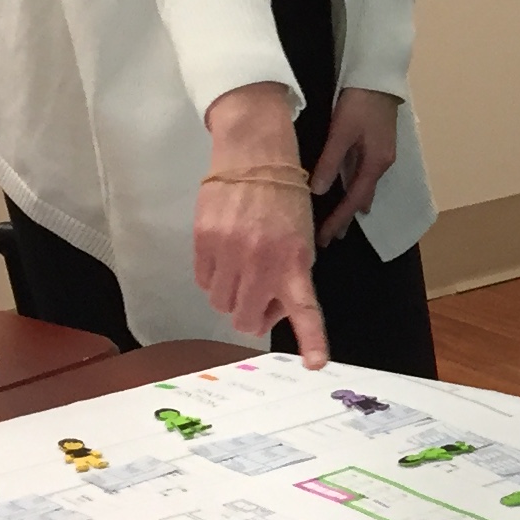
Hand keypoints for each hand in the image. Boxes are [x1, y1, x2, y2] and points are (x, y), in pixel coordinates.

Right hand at [196, 83, 325, 364]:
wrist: (255, 155)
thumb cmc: (284, 198)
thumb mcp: (303, 237)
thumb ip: (292, 274)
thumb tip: (275, 308)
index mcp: (295, 261)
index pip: (305, 309)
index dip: (311, 339)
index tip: (316, 363)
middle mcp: (262, 261)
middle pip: (247, 320)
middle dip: (255, 314)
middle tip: (265, 293)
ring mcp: (230, 252)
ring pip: (223, 304)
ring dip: (233, 296)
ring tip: (245, 270)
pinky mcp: (204, 241)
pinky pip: (204, 282)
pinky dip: (214, 278)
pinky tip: (227, 256)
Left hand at [310, 88, 400, 248]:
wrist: (378, 78)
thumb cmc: (359, 102)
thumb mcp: (341, 131)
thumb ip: (330, 161)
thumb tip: (319, 191)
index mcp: (375, 163)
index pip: (355, 200)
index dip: (338, 220)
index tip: (323, 238)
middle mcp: (381, 164)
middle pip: (362, 198)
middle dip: (345, 219)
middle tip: (328, 239)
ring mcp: (381, 155)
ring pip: (363, 188)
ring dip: (350, 206)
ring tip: (336, 223)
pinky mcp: (376, 146)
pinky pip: (363, 176)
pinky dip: (353, 190)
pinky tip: (346, 192)